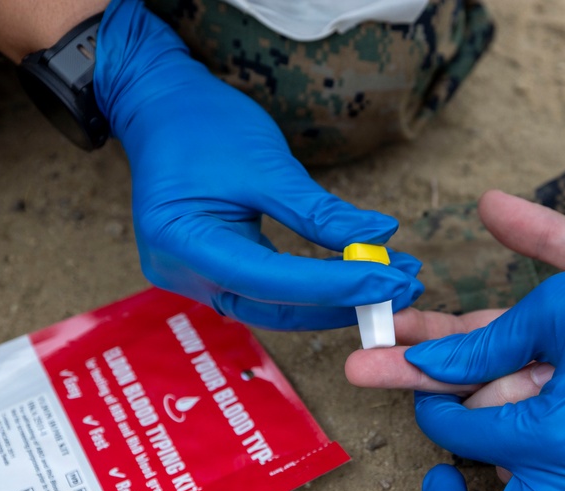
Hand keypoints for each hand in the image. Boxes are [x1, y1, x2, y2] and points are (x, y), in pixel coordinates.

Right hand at [94, 0, 421, 329]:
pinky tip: (355, 279)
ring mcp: (195, 280)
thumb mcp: (268, 164)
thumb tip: (380, 237)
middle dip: (345, 302)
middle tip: (404, 290)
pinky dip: (313, 289)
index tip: (391, 280)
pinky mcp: (213, 274)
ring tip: (391, 284)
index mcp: (185, 244)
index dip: (338, 285)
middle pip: (278, 307)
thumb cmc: (204, 127)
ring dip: (335, 300)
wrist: (160, 109)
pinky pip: (269, 294)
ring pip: (277, 307)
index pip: (276, 281)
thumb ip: (321, 211)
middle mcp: (184, 275)